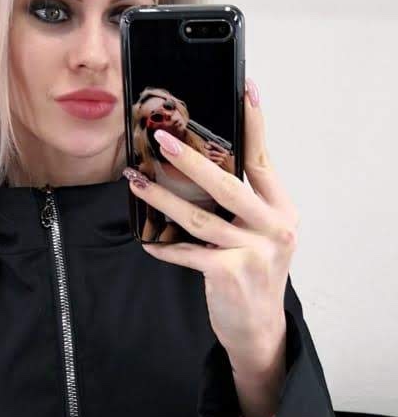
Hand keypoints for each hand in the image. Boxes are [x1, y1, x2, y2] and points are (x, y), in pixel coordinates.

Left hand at [124, 78, 296, 387]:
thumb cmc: (253, 274)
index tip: (245, 88)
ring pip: (198, 217)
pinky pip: (187, 252)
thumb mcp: (260, 234)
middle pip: (226, 183)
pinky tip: (144, 238)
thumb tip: (203, 166)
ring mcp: (253, 250)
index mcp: (281, 208)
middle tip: (161, 138)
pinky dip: (163, 245)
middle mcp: (274, 226)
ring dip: (161, 198)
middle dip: (190, 158)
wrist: (258, 327)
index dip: (253, 123)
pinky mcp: (229, 273)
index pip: (263, 158)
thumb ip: (244, 203)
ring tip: (135, 181)